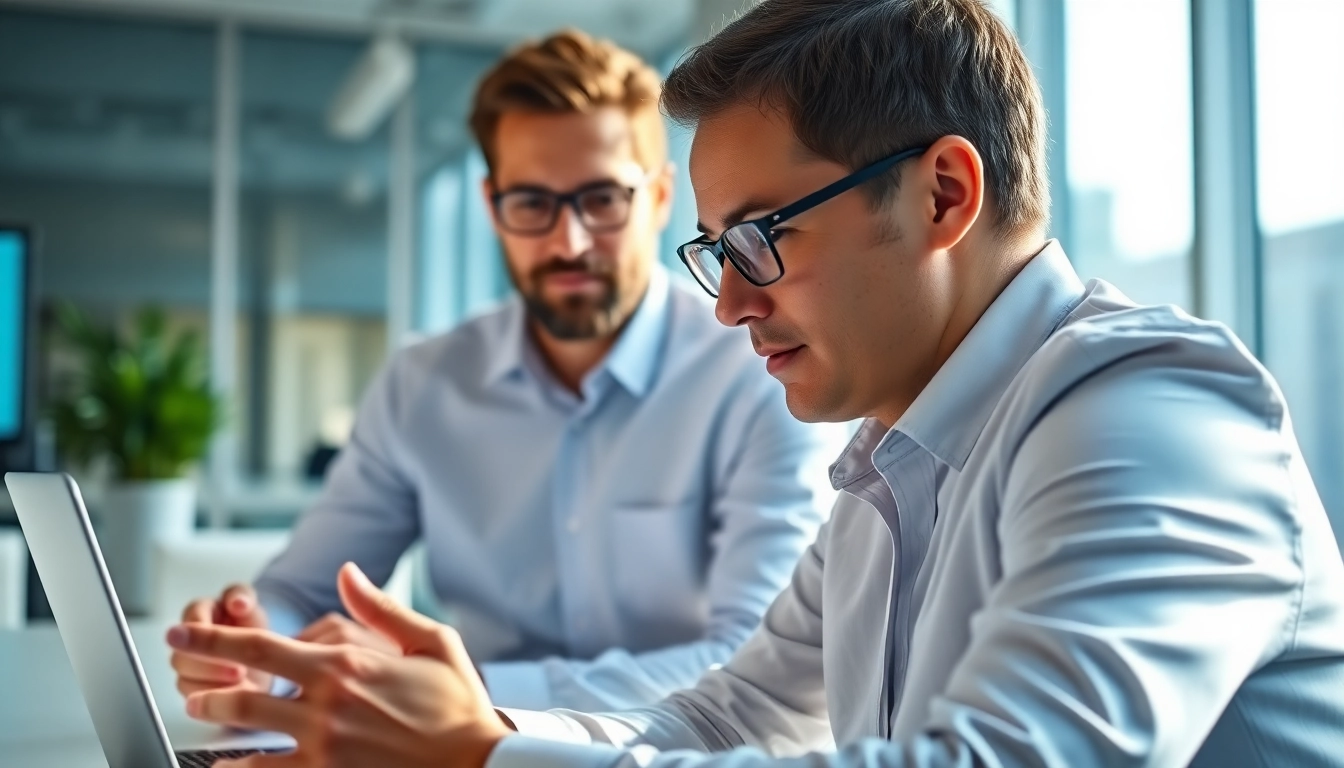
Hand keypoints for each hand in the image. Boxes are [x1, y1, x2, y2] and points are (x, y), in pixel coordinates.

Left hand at [166, 563, 511, 767]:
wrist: (478, 762)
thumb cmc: (460, 704)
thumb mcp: (431, 641)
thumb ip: (380, 607)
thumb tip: (348, 572)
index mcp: (344, 664)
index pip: (259, 646)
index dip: (211, 639)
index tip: (180, 636)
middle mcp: (326, 705)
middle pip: (241, 693)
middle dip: (207, 688)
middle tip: (192, 690)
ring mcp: (324, 747)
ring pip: (249, 737)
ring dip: (222, 728)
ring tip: (208, 724)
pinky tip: (234, 766)